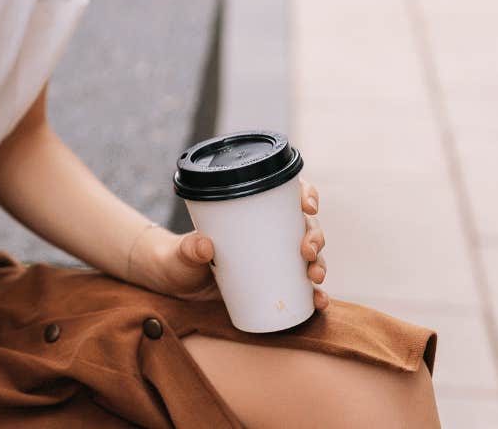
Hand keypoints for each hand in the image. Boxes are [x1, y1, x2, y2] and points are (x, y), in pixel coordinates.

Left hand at [127, 180, 330, 310]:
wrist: (176, 286)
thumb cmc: (180, 258)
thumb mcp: (182, 252)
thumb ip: (188, 249)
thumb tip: (203, 247)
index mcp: (251, 214)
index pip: (287, 195)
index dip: (306, 194)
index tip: (307, 206)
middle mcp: (269, 234)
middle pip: (306, 227)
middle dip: (315, 236)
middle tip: (308, 250)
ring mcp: (274, 260)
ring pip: (310, 257)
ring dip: (321, 264)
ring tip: (316, 277)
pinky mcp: (274, 285)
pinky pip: (302, 289)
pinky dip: (315, 295)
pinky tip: (320, 303)